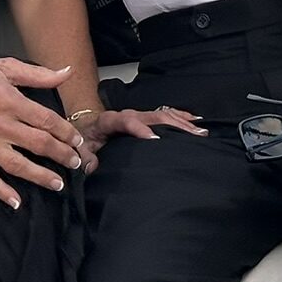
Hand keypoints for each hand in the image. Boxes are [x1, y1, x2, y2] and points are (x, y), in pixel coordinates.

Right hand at [0, 56, 85, 207]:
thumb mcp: (4, 66)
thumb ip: (38, 74)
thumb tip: (66, 73)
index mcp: (9, 100)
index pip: (47, 120)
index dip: (66, 132)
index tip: (78, 141)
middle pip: (37, 144)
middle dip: (61, 156)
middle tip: (76, 164)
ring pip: (17, 165)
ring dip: (40, 177)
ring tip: (58, 184)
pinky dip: (1, 192)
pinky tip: (16, 202)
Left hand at [73, 106, 206, 172]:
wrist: (87, 126)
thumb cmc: (86, 139)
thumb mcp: (81, 149)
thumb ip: (85, 157)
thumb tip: (90, 166)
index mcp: (110, 121)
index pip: (127, 122)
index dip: (140, 129)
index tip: (155, 139)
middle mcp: (128, 115)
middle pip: (153, 116)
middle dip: (174, 125)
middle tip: (193, 135)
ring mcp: (139, 115)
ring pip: (164, 115)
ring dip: (183, 122)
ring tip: (201, 131)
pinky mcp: (146, 118)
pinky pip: (166, 114)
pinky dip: (182, 117)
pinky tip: (196, 121)